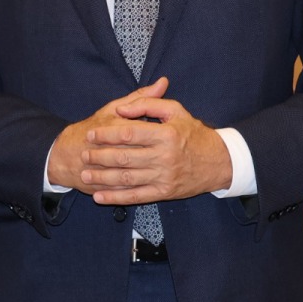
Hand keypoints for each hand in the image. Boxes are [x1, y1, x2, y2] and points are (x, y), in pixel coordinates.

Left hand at [49, 78, 232, 203]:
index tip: (91, 134)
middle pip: (124, 157)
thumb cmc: (193, 132)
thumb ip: (147, 104)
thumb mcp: (176, 110)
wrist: (219, 162)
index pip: (129, 133)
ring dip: (103, 178)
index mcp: (166, 134)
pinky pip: (136, 197)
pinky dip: (116, 198)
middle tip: (83, 154)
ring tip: (85, 175)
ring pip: (127, 178)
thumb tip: (121, 109)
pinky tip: (99, 197)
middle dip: (99, 157)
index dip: (106, 134)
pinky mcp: (164, 192)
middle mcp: (164, 157)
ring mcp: (164, 176)